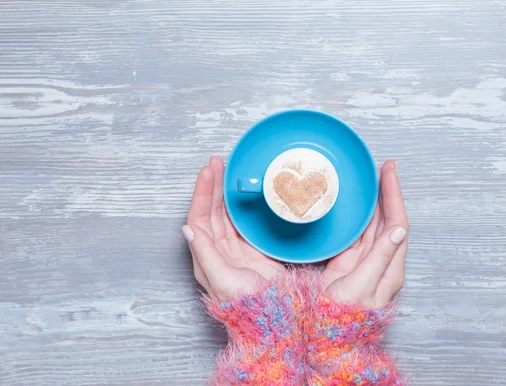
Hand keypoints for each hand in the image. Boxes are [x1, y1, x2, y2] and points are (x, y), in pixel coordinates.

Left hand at [182, 156, 283, 300]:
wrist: (273, 319)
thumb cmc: (245, 305)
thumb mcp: (222, 280)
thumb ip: (205, 255)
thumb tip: (188, 229)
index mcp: (206, 256)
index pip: (199, 218)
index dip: (202, 194)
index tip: (208, 172)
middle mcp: (217, 250)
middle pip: (212, 211)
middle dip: (213, 186)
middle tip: (218, 162)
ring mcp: (235, 249)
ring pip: (226, 214)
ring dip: (225, 193)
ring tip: (228, 170)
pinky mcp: (252, 250)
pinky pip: (242, 222)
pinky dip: (241, 206)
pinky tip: (244, 194)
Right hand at [322, 160, 407, 307]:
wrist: (325, 340)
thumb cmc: (343, 319)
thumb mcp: (362, 287)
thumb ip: (379, 259)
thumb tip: (398, 230)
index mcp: (390, 267)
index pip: (396, 223)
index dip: (394, 195)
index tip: (389, 172)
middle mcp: (381, 261)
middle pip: (387, 219)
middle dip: (386, 192)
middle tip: (380, 167)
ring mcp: (365, 262)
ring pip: (373, 224)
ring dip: (374, 201)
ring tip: (370, 179)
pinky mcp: (348, 263)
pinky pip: (357, 233)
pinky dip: (358, 215)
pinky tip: (354, 204)